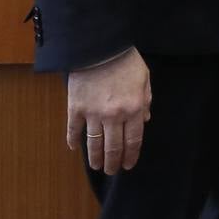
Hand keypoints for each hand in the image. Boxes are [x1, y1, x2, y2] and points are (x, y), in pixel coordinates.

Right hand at [66, 47, 150, 174]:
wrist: (99, 47)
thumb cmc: (126, 61)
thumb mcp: (145, 79)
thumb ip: (146, 101)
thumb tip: (145, 120)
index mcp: (134, 109)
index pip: (133, 140)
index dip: (131, 155)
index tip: (128, 165)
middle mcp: (114, 116)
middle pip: (114, 146)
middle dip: (114, 162)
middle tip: (112, 171)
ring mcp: (93, 114)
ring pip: (94, 143)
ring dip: (95, 158)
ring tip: (97, 166)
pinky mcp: (75, 108)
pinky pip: (73, 130)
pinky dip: (73, 140)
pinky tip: (74, 148)